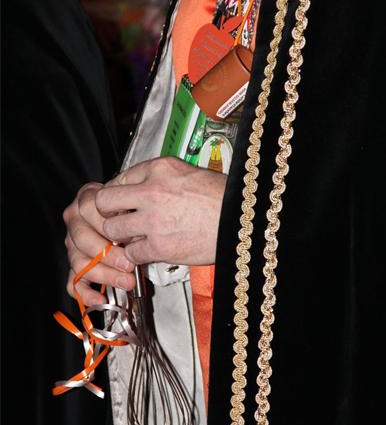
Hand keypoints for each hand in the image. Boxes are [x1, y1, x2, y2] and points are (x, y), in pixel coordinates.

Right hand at [63, 182, 134, 304]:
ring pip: (79, 263)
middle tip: (130, 264)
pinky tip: (100, 300)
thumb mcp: (132, 203)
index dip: (112, 227)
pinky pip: (73, 283)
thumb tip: (139, 234)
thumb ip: (130, 213)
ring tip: (127, 281)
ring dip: (105, 275)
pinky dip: (86, 294)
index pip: (91, 212)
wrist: (126, 218)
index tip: (132, 237)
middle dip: (109, 255)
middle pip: (83, 240)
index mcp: (86, 201)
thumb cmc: (130, 210)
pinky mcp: (75, 265)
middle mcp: (75, 221)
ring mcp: (73, 245)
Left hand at [96, 157, 226, 265]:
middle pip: (104, 202)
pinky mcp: (159, 246)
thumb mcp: (189, 173)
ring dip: (121, 236)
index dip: (118, 194)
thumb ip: (161, 179)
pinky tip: (149, 251)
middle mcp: (152, 191)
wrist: (242, 222)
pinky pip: (131, 253)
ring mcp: (153, 220)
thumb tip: (139, 189)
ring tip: (135, 237)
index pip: (118, 178)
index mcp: (160, 169)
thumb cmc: (222, 200)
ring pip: (113, 230)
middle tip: (119, 220)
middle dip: (109, 214)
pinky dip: (137, 256)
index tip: (121, 203)